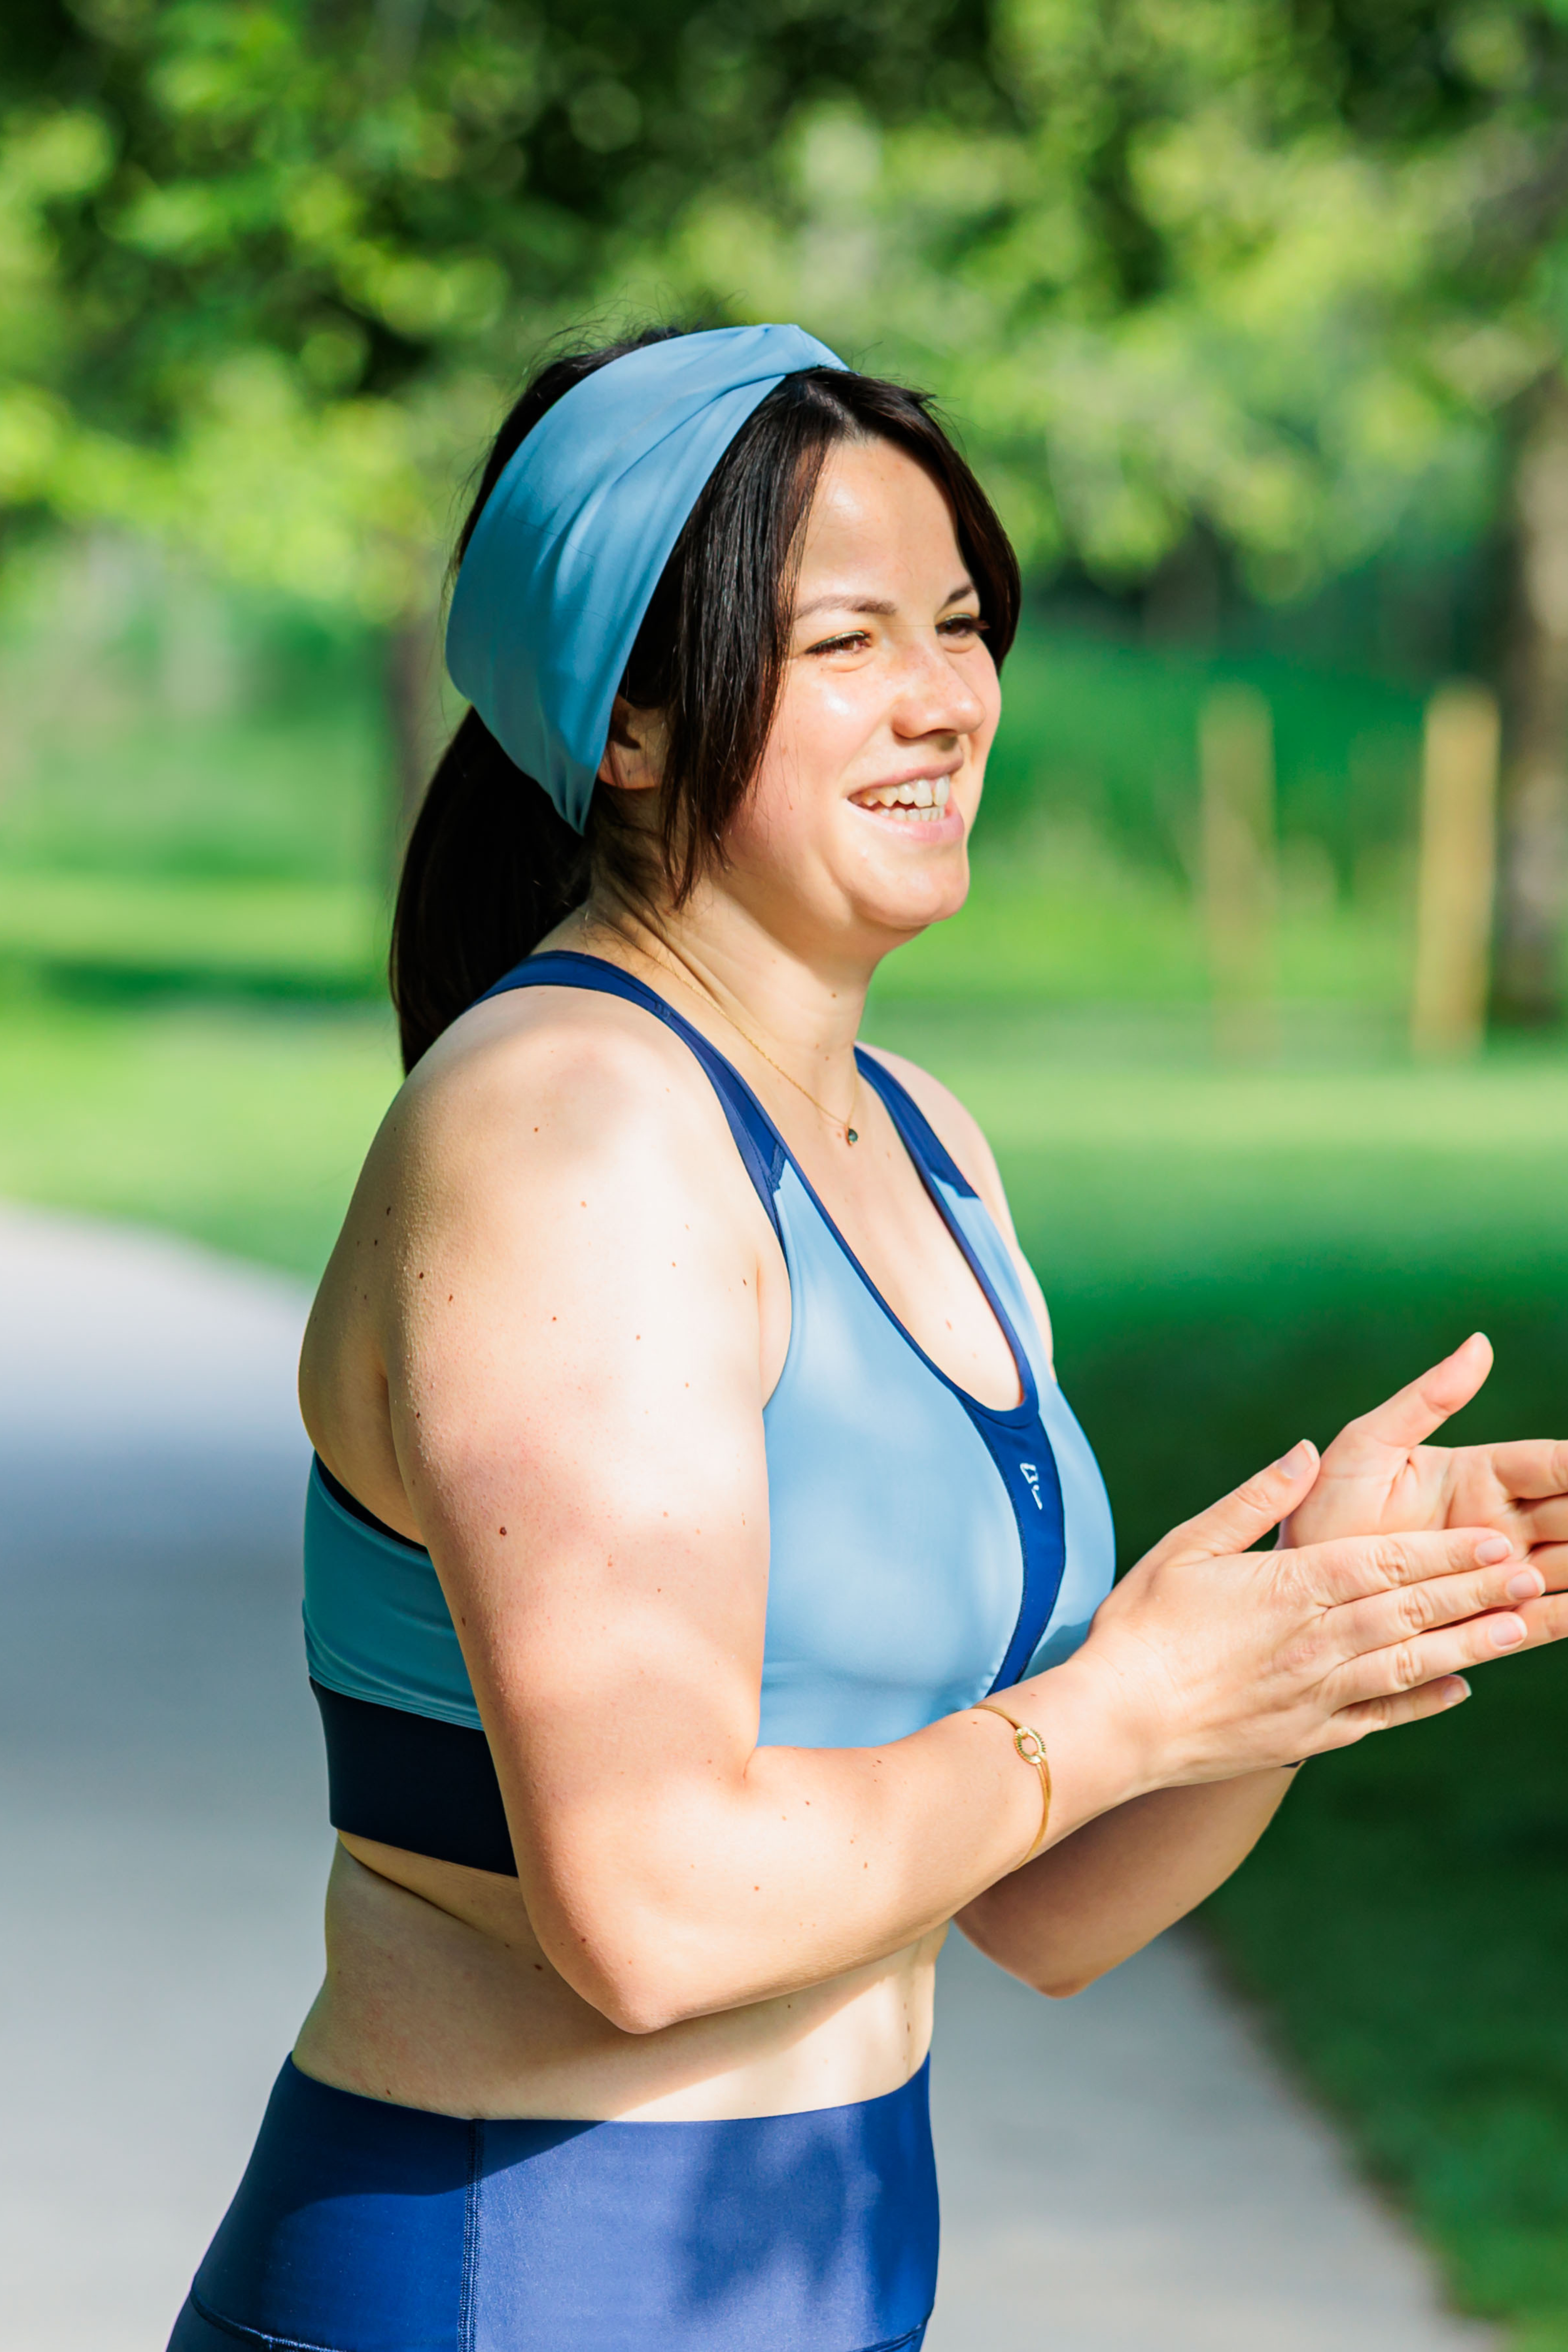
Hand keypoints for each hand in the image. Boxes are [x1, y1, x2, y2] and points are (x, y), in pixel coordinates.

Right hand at [1058, 1440, 1566, 1790]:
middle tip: (1532, 1575)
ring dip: (1472, 1644)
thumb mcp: (1185, 1545)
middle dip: (1478, 1591)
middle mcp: (1317, 1641)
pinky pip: (1381, 1714)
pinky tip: (1461, 1689)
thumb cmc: (1140, 1627)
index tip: (1496, 1540)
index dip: (1447, 1551)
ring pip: (1412, 1663)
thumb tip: (1305, 1451)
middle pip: (1413, 1609)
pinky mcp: (1310, 1734)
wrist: (1116, 1724)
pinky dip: (1425, 1701)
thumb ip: (1253, 1500)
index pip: (1387, 1562)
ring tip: (1521, 1627)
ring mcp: (1318, 1693)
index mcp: (1290, 1587)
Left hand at [1283, 1336, 1567, 1633]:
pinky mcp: (1487, 1620)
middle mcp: (1500, 1524)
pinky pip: (1544, 1620)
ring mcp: (1497, 1574)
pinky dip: (1567, 1614)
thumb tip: (1480, 1344)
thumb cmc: (1321, 1509)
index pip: (1558, 1465)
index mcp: (1480, 1475)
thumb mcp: (1367, 1445)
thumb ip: (1426, 1400)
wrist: (1295, 1589)